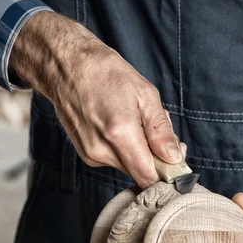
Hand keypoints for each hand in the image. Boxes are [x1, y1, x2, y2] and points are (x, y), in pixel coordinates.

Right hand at [9, 11, 180, 187]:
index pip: (148, 177)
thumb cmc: (106, 73)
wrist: (67, 66)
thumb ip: (161, 131)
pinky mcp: (86, 154)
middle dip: (155, 156)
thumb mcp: (145, 94)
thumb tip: (174, 157)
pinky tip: (120, 124)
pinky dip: (124, 147)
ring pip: (128, 166)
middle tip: (156, 127)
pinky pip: (115, 160)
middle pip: (140, 172)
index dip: (166, 171)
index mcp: (119, 133)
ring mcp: (91, 154)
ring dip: (139, 150)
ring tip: (135, 120)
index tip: (175, 157)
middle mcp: (102, 150)